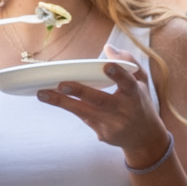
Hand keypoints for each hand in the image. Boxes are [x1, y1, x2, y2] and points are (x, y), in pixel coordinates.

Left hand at [36, 61, 171, 166]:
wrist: (144, 138)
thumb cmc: (140, 103)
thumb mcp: (142, 82)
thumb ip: (128, 63)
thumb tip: (108, 47)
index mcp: (135, 95)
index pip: (128, 84)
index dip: (118, 75)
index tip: (107, 66)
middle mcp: (123, 111)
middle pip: (100, 101)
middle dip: (81, 92)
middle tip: (62, 84)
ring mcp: (111, 125)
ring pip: (84, 112)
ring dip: (61, 102)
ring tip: (42, 93)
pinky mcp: (101, 133)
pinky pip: (82, 118)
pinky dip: (68, 107)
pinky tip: (51, 99)